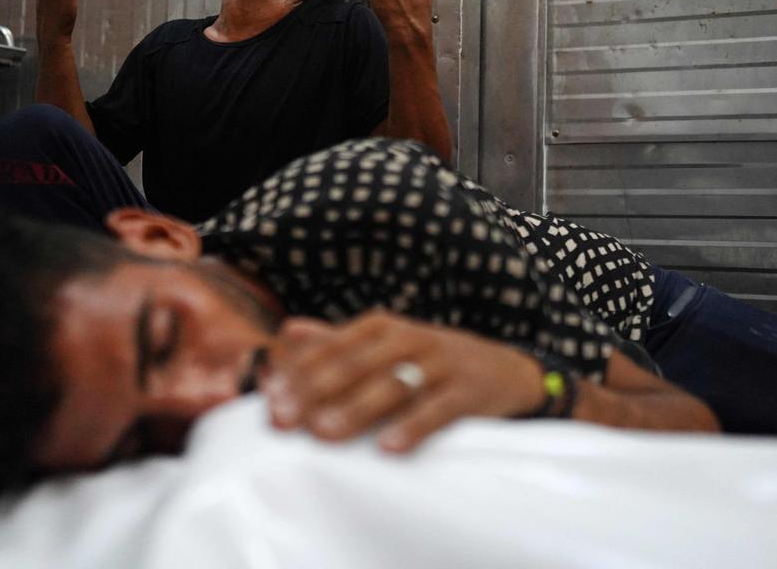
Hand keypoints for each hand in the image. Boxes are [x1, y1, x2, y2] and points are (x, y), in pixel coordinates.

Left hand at [265, 309, 543, 452]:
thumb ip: (338, 341)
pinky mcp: (469, 390)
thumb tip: (288, 331)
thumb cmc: (430, 362)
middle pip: (356, 365)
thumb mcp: (386, 345)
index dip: (300, 374)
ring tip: (325, 435)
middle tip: (285, 420)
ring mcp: (441, 363)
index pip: (333, 348)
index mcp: (382, 328)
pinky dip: (413, 427)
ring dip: (356, 410)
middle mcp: (409, 338)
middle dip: (316, 392)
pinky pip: (438, 409)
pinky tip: (388, 447)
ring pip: (392, 385)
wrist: (505, 370)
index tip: (271, 402)